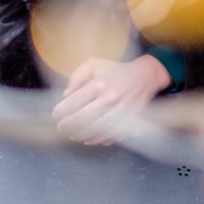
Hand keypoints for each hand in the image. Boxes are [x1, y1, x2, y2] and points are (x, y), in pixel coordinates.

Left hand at [52, 55, 171, 144]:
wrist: (147, 75)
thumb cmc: (117, 69)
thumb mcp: (95, 64)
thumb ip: (77, 77)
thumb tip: (66, 95)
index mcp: (99, 84)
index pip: (73, 102)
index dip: (61, 111)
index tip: (56, 114)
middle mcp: (109, 98)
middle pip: (82, 119)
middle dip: (68, 126)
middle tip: (61, 128)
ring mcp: (120, 111)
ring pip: (96, 130)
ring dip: (82, 135)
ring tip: (73, 135)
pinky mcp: (130, 119)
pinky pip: (112, 135)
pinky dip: (99, 139)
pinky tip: (90, 139)